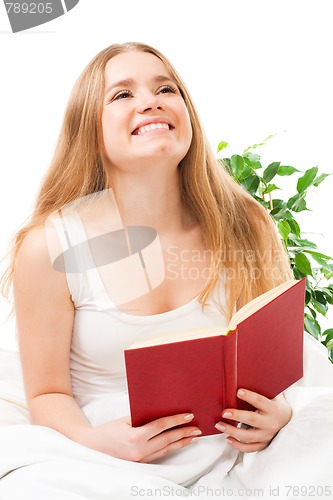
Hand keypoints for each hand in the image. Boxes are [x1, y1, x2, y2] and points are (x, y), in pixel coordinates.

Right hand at [83, 413, 201, 462]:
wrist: (92, 447)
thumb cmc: (108, 430)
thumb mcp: (125, 419)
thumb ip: (143, 417)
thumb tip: (162, 412)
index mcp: (136, 437)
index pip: (161, 426)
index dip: (176, 421)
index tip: (189, 416)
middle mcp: (140, 450)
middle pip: (168, 440)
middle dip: (184, 433)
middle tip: (197, 428)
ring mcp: (141, 459)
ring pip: (166, 450)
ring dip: (181, 443)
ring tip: (193, 437)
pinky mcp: (140, 464)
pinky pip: (159, 455)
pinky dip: (170, 449)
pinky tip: (178, 444)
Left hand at [215, 389, 291, 452]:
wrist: (288, 420)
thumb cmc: (274, 403)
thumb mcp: (273, 394)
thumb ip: (261, 387)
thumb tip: (244, 375)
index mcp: (273, 408)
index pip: (260, 401)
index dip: (249, 396)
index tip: (237, 391)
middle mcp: (271, 423)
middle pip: (252, 420)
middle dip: (237, 416)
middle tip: (224, 412)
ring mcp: (267, 435)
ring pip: (249, 437)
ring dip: (232, 431)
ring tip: (219, 425)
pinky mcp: (263, 444)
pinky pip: (250, 448)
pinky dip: (238, 446)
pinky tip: (228, 439)